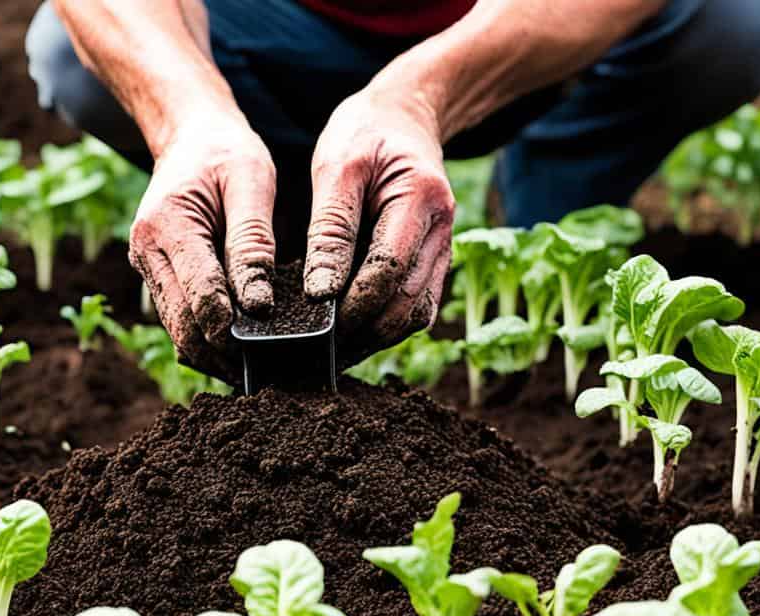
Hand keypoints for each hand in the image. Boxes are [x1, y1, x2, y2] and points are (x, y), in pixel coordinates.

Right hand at [128, 113, 276, 380]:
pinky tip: (245, 351)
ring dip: (216, 355)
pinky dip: (210, 341)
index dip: (230, 325)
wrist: (190, 137)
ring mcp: (148, 269)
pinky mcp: (159, 279)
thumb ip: (253, 241)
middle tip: (272, 372)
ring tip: (263, 369)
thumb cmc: (225, 153)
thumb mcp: (251, 181)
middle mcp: (146, 253)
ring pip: (179, 332)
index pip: (199, 292)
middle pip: (182, 325)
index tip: (266, 345)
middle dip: (223, 353)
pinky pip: (182, 322)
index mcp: (167, 226)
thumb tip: (258, 303)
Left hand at [303, 89, 455, 362]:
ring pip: (417, 314)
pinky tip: (352, 336)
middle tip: (317, 350)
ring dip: (377, 339)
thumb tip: (320, 291)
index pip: (390, 268)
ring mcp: (443, 250)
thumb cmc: (365, 135)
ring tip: (331, 352)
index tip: (316, 323)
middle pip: (409, 302)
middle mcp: (442, 230)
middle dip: (365, 332)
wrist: (404, 118)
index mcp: (421, 197)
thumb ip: (330, 227)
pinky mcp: (433, 263)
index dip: (355, 302)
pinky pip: (416, 307)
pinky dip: (386, 327)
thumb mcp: (336, 165)